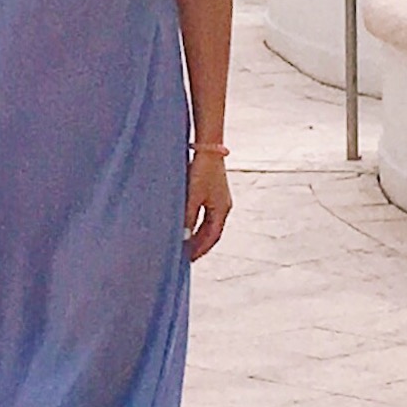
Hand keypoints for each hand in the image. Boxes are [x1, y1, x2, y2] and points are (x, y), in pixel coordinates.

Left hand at [184, 146, 231, 260]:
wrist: (207, 146)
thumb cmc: (202, 170)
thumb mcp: (193, 196)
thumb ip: (188, 217)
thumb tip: (183, 237)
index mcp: (222, 210)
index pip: (212, 237)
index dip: (200, 250)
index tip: (188, 260)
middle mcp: (223, 205)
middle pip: (211, 231)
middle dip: (199, 244)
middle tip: (185, 255)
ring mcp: (219, 197)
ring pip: (208, 222)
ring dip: (198, 233)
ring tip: (184, 242)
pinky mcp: (213, 189)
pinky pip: (206, 213)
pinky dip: (197, 221)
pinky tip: (186, 222)